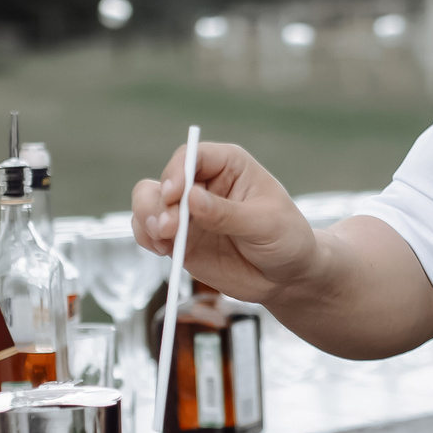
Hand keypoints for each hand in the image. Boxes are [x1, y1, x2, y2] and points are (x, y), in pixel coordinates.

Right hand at [128, 142, 319, 305]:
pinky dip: (146, 238)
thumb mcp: (265, 225)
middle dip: (160, 204)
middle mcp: (203, 183)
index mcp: (229, 165)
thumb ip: (227, 214)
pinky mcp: (179, 238)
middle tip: (168, 229)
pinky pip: (149, 231)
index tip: (175, 195)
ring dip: (147, 219)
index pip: (193, 156)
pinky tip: (160, 250)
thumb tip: (191, 199)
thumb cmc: (286, 239)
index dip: (177, 171)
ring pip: (150, 202)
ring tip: (162, 241)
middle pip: (165, 180)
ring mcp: (188, 211)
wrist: (286, 277)